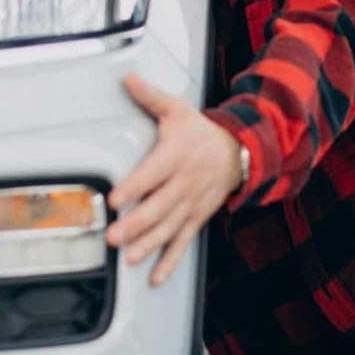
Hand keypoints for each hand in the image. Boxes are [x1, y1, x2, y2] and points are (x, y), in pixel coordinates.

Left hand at [107, 73, 241, 284]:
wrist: (240, 150)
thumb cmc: (201, 131)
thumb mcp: (177, 109)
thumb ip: (150, 96)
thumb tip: (127, 78)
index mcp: (176, 155)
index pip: (152, 173)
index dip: (134, 186)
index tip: (114, 198)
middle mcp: (185, 183)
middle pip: (159, 206)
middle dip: (136, 224)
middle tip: (114, 236)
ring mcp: (192, 203)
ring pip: (170, 227)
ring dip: (149, 244)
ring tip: (130, 257)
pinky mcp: (197, 217)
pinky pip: (184, 241)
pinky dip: (171, 261)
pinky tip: (156, 276)